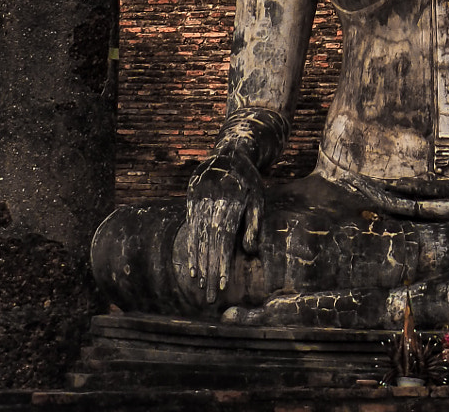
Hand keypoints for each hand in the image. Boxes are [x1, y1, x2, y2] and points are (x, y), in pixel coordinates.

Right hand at [183, 152, 264, 306]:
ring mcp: (199, 201)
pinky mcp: (191, 200)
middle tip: (211, 297)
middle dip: (210, 271)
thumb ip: (254, 224)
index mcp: (231, 201)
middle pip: (210, 242)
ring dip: (199, 264)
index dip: (223, 262)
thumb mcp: (258, 197)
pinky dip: (191, 250)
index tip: (224, 285)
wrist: (230, 151)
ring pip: (198, 238)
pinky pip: (190, 230)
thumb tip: (250, 252)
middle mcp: (212, 202)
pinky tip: (192, 269)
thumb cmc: (248, 180)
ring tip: (200, 286)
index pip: (225, 238)